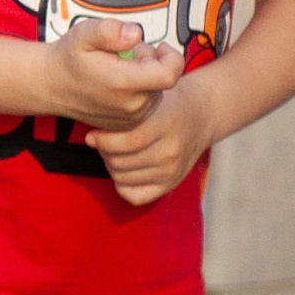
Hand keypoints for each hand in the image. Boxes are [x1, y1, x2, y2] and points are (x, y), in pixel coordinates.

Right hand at [41, 18, 182, 130]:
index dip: (172, 57)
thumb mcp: (83, 33)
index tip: (159, 47)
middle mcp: (131, 106)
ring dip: (144, 77)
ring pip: (156, 92)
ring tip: (118, 69)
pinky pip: (147, 105)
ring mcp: (130, 119)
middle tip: (125, 54)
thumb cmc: (68, 58)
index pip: (170, 74)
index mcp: (123, 83)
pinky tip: (117, 86)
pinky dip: (139, 91)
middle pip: (162, 80)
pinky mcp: (127, 125)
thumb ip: (110, 30)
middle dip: (151, 62)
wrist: (49, 86)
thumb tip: (135, 34)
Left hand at [89, 72, 217, 205]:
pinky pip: (135, 196)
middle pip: (120, 162)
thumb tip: (92, 130)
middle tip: (102, 142)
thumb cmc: (167, 105)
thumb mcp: (149, 98)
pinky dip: (121, 185)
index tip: (92, 135)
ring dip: (110, 166)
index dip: (103, 141)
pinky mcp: (170, 184)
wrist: (201, 116)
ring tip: (114, 152)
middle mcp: (171, 151)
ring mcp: (172, 170)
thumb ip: (125, 111)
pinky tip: (123, 169)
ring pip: (123, 178)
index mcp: (166, 125)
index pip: (128, 141)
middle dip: (104, 152)